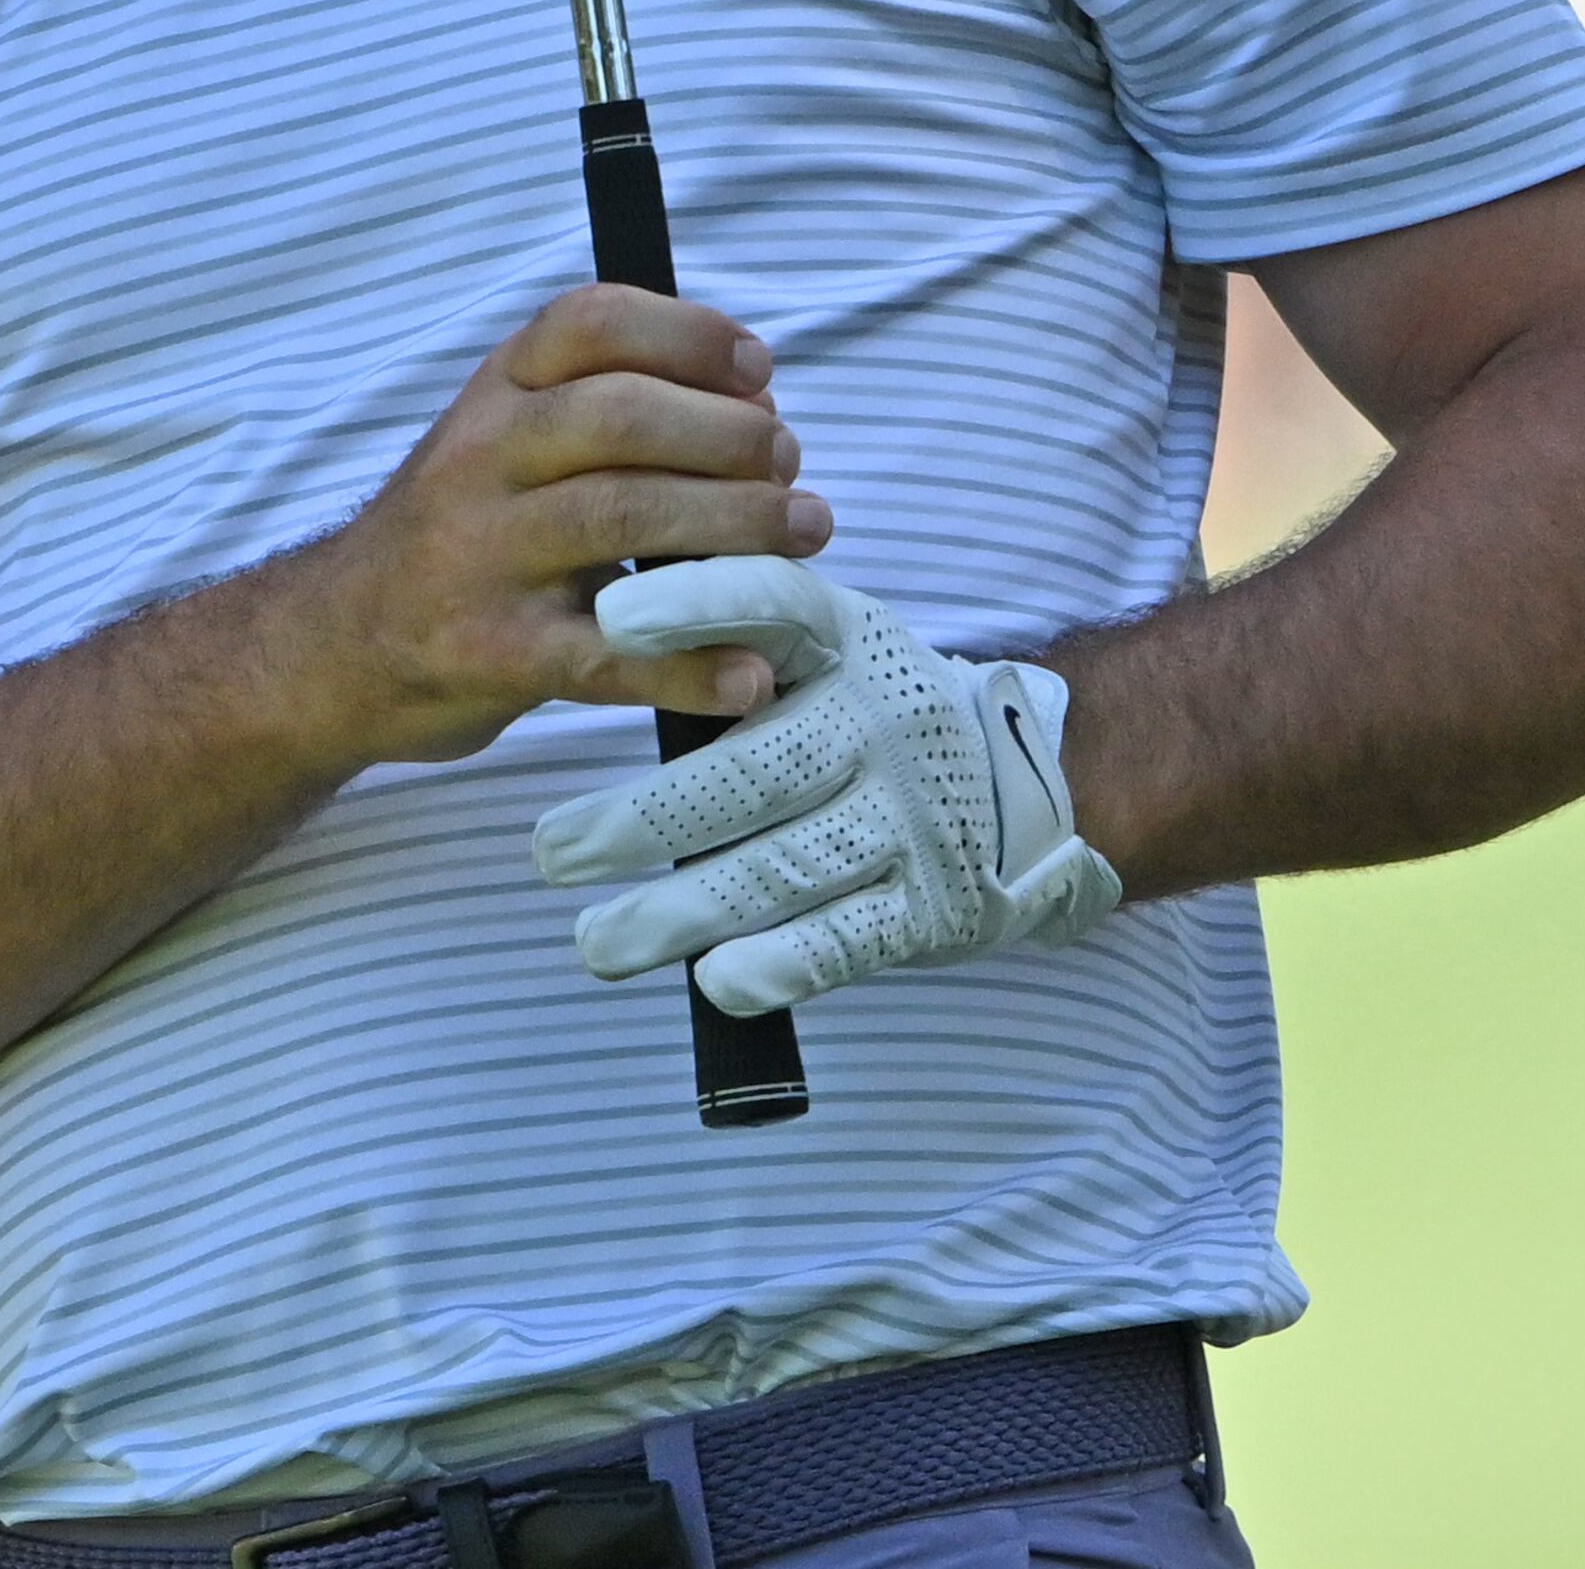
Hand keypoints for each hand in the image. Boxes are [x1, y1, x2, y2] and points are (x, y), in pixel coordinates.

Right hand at [294, 289, 830, 769]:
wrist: (336, 645)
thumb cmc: (461, 533)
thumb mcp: (503, 442)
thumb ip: (603, 412)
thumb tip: (756, 409)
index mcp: (495, 391)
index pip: (590, 322)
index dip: (688, 333)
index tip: (759, 368)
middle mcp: (481, 458)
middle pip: (621, 417)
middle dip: (727, 435)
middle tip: (790, 465)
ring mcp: (480, 556)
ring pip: (622, 518)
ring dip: (734, 527)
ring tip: (803, 537)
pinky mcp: (489, 653)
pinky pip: (605, 656)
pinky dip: (689, 665)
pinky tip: (751, 671)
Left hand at [529, 560, 1120, 1016]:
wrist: (1033, 781)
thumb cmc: (869, 707)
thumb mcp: (822, 641)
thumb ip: (730, 632)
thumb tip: (594, 613)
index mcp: (843, 637)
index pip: (769, 603)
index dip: (694, 604)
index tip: (609, 620)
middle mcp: (880, 719)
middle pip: (755, 768)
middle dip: (644, 817)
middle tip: (551, 849)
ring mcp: (910, 815)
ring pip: (786, 866)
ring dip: (683, 911)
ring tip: (595, 942)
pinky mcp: (931, 904)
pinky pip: (848, 938)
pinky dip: (783, 962)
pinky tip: (717, 982)